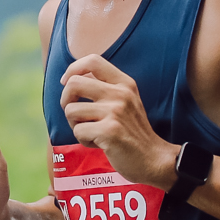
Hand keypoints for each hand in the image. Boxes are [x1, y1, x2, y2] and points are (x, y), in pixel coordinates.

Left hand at [59, 55, 179, 188]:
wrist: (154, 159)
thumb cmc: (134, 132)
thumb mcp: (126, 101)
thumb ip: (105, 88)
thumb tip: (72, 78)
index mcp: (125, 83)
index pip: (92, 60)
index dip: (72, 69)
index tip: (66, 83)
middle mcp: (120, 94)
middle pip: (73, 84)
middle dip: (65, 101)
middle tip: (75, 115)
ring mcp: (115, 111)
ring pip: (71, 110)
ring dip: (75, 125)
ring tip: (92, 132)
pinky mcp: (109, 131)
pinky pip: (78, 131)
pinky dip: (84, 141)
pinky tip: (99, 144)